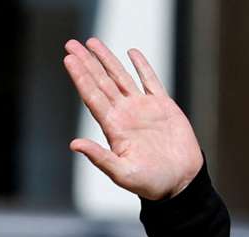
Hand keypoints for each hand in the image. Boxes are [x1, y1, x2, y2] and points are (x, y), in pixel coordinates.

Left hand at [64, 37, 202, 199]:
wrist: (180, 182)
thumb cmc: (150, 182)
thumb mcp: (121, 172)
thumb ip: (99, 157)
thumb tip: (74, 144)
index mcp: (113, 128)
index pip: (92, 96)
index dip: (80, 77)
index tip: (68, 60)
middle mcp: (124, 114)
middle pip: (101, 82)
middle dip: (86, 63)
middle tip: (71, 44)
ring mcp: (142, 108)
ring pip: (120, 77)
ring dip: (106, 59)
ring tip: (92, 42)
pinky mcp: (163, 106)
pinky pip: (150, 81)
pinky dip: (141, 66)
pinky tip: (130, 53)